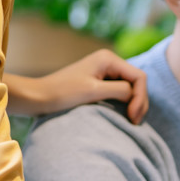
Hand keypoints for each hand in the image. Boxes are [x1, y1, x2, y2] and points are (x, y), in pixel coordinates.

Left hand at [5, 49, 147, 122]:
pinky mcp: (99, 80)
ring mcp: (104, 70)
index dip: (140, 97)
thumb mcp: (93, 91)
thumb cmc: (62, 93)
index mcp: (108, 58)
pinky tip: (125, 114)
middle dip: (139, 101)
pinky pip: (120, 90)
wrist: (39, 96)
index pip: (139, 77)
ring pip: (130, 86)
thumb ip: (118, 90)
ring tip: (132, 120)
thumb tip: (134, 94)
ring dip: (134, 103)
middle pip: (137, 81)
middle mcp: (109, 61)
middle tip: (135, 122)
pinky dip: (125, 102)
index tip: (132, 117)